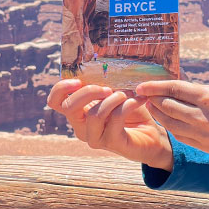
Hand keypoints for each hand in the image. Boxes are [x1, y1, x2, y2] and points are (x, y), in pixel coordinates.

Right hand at [47, 79, 172, 169]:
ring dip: (112, 99)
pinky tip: (138, 100)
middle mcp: (82, 127)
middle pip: (68, 107)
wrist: (153, 135)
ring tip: (127, 94)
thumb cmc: (132, 112)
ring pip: (94, 114)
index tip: (78, 80)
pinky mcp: (112, 143)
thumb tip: (102, 64)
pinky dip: (127, 105)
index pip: (55, 101)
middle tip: (107, 88)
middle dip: (88, 92)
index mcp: (78, 112)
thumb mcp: (116, 93)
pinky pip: (115, 119)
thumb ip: (104, 83)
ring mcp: (95, 137)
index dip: (60, 88)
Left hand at [134, 80, 208, 164]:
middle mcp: (204, 116)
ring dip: (158, 114)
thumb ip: (205, 94)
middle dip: (152, 99)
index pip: (174, 88)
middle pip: (167, 106)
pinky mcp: (207, 147)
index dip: (155, 86)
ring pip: (171, 123)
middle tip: (143, 94)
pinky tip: (169, 122)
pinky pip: (181, 136)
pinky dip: (172, 127)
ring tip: (152, 107)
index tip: (142, 85)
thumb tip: (182, 91)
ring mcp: (204, 134)